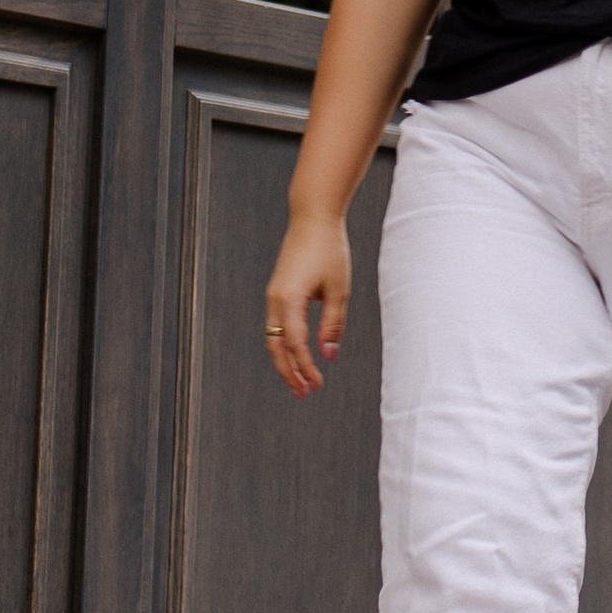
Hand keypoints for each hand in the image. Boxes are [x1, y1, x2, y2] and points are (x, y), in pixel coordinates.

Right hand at [265, 210, 350, 397]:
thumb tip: (328, 355)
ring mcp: (273, 295)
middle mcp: (275, 300)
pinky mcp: (277, 291)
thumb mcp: (338, 290)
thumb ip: (332, 324)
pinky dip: (284, 344)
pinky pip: (276, 325)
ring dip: (285, 360)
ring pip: (273, 337)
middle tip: (303, 394)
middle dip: (288, 372)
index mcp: (289, 300)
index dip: (306, 368)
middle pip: (276, 346)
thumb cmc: (329, 250)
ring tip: (300, 381)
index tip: (318, 385)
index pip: (296, 344)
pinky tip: (298, 354)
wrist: (312, 218)